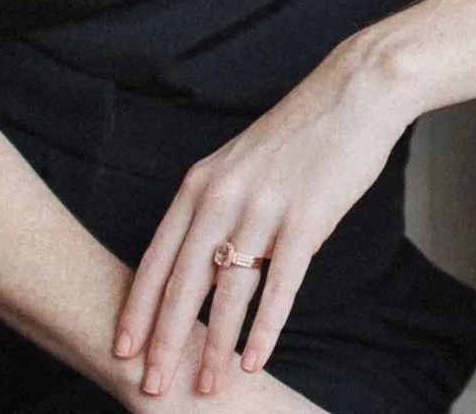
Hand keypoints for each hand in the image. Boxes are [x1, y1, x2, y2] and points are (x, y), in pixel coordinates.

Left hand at [112, 42, 408, 397]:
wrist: (354, 92)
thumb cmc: (298, 134)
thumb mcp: (239, 163)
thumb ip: (213, 207)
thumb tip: (195, 263)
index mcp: (202, 183)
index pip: (157, 259)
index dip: (137, 310)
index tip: (121, 350)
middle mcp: (224, 197)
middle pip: (184, 284)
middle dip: (164, 343)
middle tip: (150, 388)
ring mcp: (264, 208)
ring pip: (229, 293)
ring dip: (215, 348)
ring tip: (206, 389)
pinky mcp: (306, 219)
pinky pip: (279, 286)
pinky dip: (264, 329)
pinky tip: (254, 360)